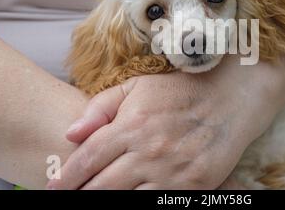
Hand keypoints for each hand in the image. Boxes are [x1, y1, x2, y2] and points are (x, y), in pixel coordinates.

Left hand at [46, 55, 284, 188]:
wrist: (230, 98)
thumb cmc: (180, 90)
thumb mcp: (139, 86)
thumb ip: (101, 107)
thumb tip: (70, 133)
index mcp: (132, 124)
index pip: (87, 158)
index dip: (66, 177)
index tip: (54, 186)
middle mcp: (149, 151)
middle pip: (101, 187)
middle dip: (81, 194)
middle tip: (72, 196)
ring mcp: (172, 172)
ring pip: (126, 200)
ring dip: (107, 201)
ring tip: (96, 198)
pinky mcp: (193, 186)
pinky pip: (158, 205)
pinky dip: (141, 203)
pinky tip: (134, 197)